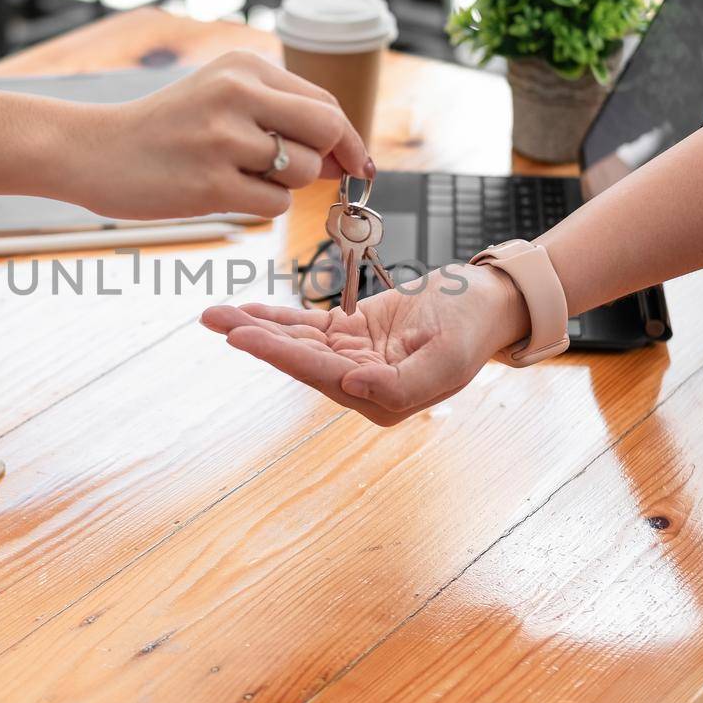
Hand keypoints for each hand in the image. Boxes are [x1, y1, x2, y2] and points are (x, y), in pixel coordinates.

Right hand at [63, 51, 372, 218]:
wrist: (95, 150)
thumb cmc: (166, 130)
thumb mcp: (221, 98)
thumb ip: (282, 118)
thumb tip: (347, 158)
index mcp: (245, 66)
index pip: (325, 103)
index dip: (348, 138)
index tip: (354, 163)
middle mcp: (237, 93)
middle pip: (327, 130)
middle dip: (332, 159)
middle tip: (320, 177)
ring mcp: (224, 139)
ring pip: (302, 171)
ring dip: (285, 184)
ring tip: (240, 176)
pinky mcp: (211, 183)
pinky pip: (274, 204)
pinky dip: (261, 206)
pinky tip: (223, 192)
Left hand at [200, 264, 525, 425]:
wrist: (487, 303)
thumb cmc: (473, 329)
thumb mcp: (447, 358)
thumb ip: (401, 383)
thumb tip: (350, 387)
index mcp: (383, 398)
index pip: (321, 374)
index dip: (280, 354)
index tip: (244, 337)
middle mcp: (360, 383)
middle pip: (298, 359)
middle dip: (255, 338)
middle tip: (215, 321)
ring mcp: (353, 356)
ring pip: (296, 341)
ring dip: (256, 326)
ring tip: (214, 314)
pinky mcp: (352, 332)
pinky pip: (307, 325)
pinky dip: (276, 316)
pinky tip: (244, 310)